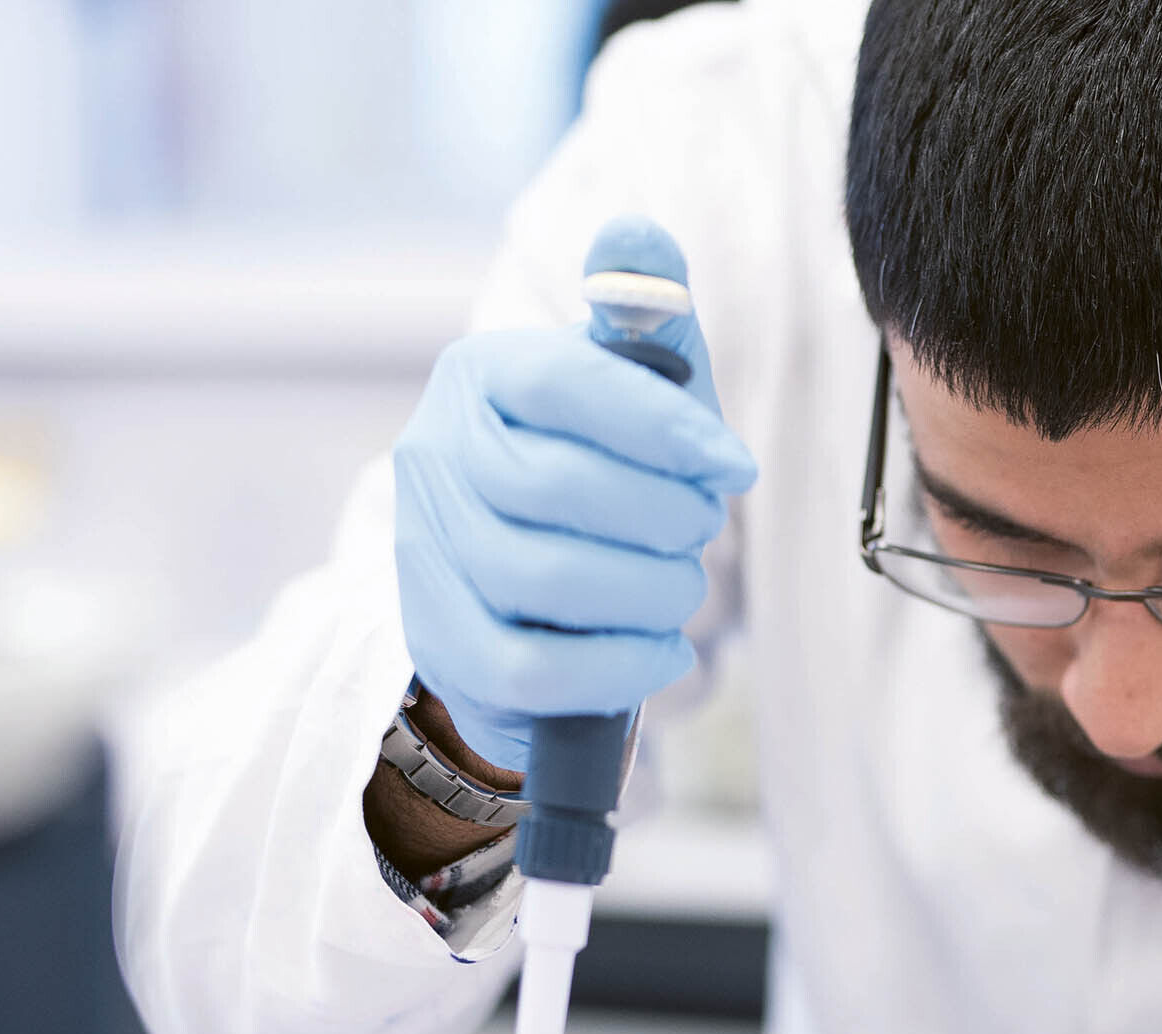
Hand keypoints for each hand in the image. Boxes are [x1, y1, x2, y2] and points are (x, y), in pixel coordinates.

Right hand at [391, 220, 757, 772]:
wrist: (533, 593)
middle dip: (661, 516)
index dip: (664, 427)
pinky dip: (618, 665)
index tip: (735, 465)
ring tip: (681, 586)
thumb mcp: (634, 383)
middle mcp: (432, 455)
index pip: (566, 385)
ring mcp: (426, 554)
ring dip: (647, 591)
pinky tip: (662, 650)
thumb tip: (636, 234)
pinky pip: (531, 671)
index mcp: (481, 373)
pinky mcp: (442, 644)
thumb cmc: (601, 468)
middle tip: (703, 528)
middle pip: (554, 488)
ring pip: (545, 580)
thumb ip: (645, 309)